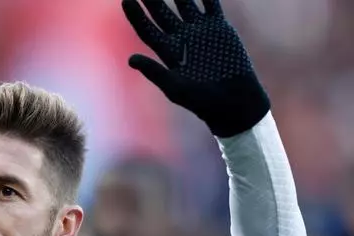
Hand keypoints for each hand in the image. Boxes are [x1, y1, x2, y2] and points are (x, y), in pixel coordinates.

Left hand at [122, 0, 269, 136]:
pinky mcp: (219, 28)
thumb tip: (130, 59)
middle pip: (162, 13)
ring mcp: (200, 32)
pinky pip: (211, 5)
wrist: (233, 102)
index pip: (147, 29)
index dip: (136, 16)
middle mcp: (181, 39)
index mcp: (167, 53)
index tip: (126, 0)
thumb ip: (154, 72)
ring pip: (185, 4)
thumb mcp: (175, 88)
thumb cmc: (202, 101)